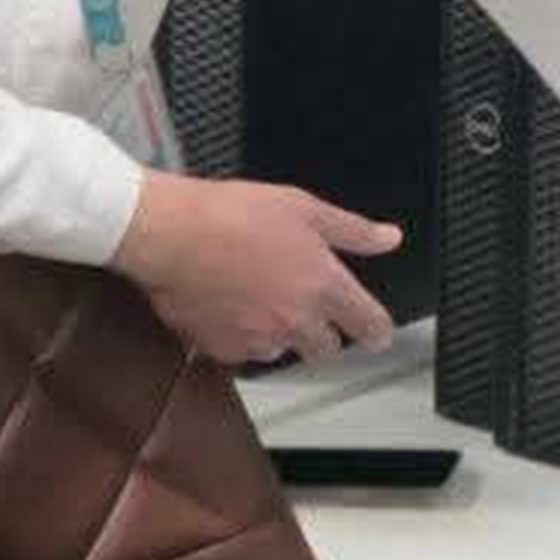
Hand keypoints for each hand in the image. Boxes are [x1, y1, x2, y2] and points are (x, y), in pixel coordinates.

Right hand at [109, 173, 400, 365]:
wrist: (171, 234)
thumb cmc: (231, 214)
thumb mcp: (303, 207)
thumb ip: (352, 230)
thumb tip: (389, 238)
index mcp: (323, 285)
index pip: (368, 325)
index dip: (378, 332)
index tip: (377, 333)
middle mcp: (295, 320)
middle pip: (327, 351)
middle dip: (325, 337)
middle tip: (311, 313)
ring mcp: (258, 339)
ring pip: (282, 350)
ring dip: (279, 333)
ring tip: (260, 297)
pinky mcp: (222, 349)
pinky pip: (242, 351)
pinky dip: (241, 335)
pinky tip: (230, 305)